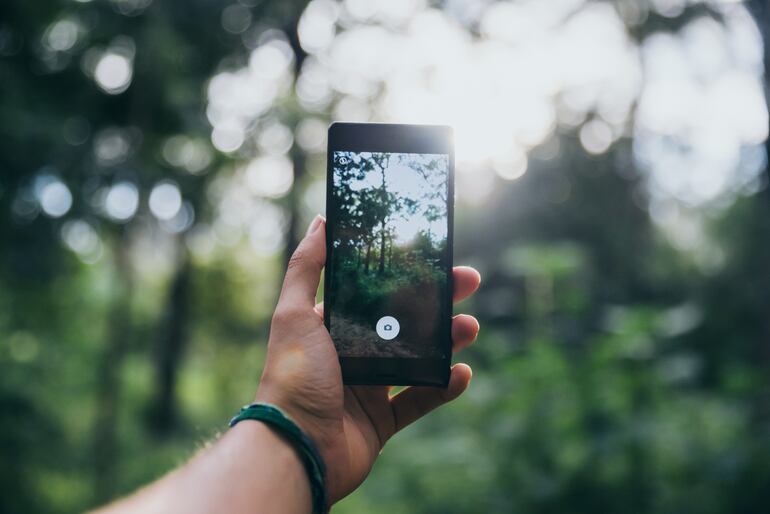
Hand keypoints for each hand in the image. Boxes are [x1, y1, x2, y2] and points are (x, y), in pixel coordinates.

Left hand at [255, 215, 480, 503]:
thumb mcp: (293, 314)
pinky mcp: (381, 422)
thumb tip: (320, 221)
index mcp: (332, 328)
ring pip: (417, 359)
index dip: (406, 274)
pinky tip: (462, 374)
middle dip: (437, 303)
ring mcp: (367, 390)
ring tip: (470, 328)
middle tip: (468, 283)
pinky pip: (419, 401)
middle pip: (403, 322)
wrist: (295, 449)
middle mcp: (350, 355)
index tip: (434, 257)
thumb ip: (306, 267)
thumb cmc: (293, 378)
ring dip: (447, 341)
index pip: (375, 293)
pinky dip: (443, 388)